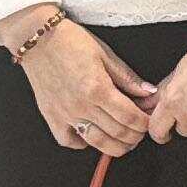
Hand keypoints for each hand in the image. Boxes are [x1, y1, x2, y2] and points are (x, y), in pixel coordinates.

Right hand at [0, 10, 152, 153]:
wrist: (38, 39)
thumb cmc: (71, 42)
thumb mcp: (105, 54)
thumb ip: (127, 77)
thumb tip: (149, 93)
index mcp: (98, 88)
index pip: (130, 117)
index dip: (144, 123)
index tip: (148, 122)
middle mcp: (82, 105)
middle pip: (117, 133)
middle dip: (134, 137)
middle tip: (139, 132)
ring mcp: (65, 114)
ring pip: (96, 142)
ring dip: (115, 147)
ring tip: (123, 142)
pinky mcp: (51, 117)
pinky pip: (69, 141)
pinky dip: (83, 144)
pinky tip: (92, 137)